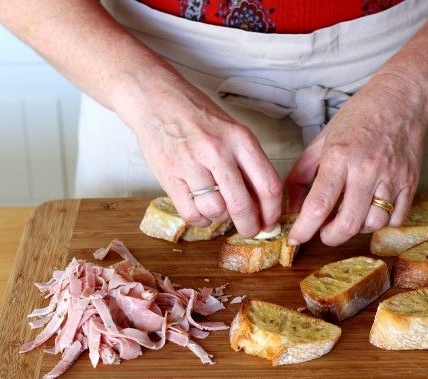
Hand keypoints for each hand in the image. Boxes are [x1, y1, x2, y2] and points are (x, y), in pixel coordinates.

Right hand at [120, 72, 282, 236]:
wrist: (154, 98)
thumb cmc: (196, 116)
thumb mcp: (231, 131)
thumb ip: (247, 163)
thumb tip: (262, 204)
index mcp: (240, 138)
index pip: (268, 185)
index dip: (273, 212)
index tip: (271, 222)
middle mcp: (217, 151)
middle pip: (242, 205)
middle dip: (250, 226)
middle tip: (250, 230)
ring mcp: (191, 164)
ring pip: (216, 211)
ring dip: (222, 219)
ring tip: (219, 209)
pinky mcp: (169, 176)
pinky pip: (191, 214)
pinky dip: (200, 220)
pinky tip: (202, 210)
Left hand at [286, 73, 427, 245]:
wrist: (401, 99)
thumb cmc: (358, 117)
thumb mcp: (321, 141)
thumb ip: (301, 175)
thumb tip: (293, 208)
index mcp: (339, 157)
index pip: (318, 205)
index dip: (304, 229)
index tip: (295, 238)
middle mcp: (366, 170)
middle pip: (348, 224)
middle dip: (330, 237)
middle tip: (323, 231)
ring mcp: (392, 178)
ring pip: (373, 224)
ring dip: (356, 228)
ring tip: (348, 214)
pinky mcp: (411, 182)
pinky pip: (396, 219)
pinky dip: (381, 222)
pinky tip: (370, 210)